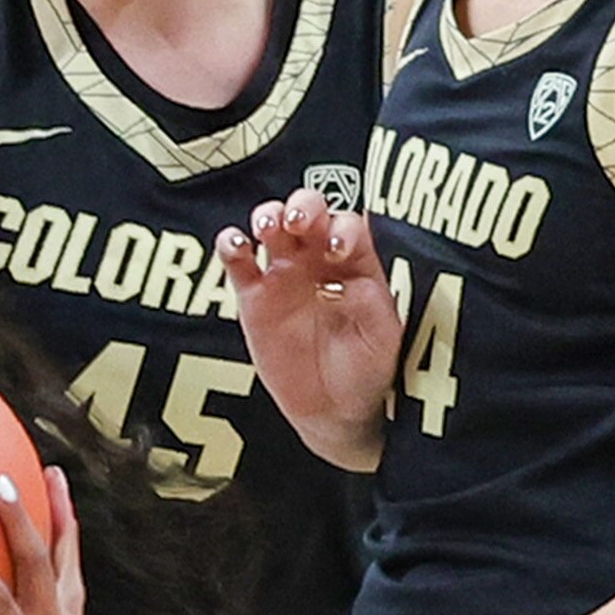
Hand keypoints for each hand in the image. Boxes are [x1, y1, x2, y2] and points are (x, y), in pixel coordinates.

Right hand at [219, 188, 399, 468]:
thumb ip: (371, 306)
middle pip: (308, 210)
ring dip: (267, 215)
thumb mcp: (382, 339)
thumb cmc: (366, 368)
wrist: (335, 409)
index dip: (341, 228)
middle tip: (297, 222)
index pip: (347, 225)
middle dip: (302, 206)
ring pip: (271, 224)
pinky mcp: (253, 297)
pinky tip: (235, 245)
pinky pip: (238, 262)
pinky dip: (231, 245)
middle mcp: (318, 259)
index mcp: (355, 263)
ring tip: (266, 227)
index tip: (336, 248)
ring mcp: (283, 274)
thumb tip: (350, 282)